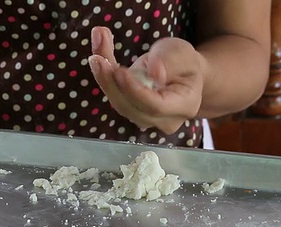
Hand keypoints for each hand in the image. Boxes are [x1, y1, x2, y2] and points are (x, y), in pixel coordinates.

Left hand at [89, 26, 204, 133]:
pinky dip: (104, 76)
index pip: (155, 106)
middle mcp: (164, 120)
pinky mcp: (131, 112)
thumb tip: (156, 75)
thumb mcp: (181, 52)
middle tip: (97, 58)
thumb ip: (170, 60)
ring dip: (104, 78)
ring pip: (119, 104)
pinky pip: (115, 97)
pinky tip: (97, 57)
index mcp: (184, 106)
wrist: (181, 74)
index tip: (119, 71)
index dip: (135, 91)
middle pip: (131, 108)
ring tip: (96, 54)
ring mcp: (145, 119)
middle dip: (111, 83)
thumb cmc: (184, 63)